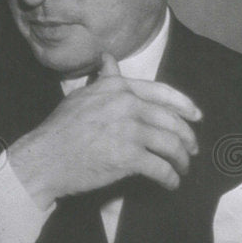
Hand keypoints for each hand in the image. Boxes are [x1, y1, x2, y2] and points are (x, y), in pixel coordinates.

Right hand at [7, 53, 202, 206]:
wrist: (44, 159)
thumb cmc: (60, 130)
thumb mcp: (80, 96)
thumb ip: (103, 79)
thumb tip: (108, 59)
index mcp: (117, 88)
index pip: (162, 93)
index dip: (184, 105)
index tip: (196, 116)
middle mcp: (126, 104)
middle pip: (171, 120)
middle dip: (187, 138)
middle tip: (191, 150)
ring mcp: (129, 131)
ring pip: (171, 145)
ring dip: (182, 160)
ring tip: (182, 169)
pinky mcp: (128, 157)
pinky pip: (161, 168)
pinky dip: (170, 178)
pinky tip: (170, 183)